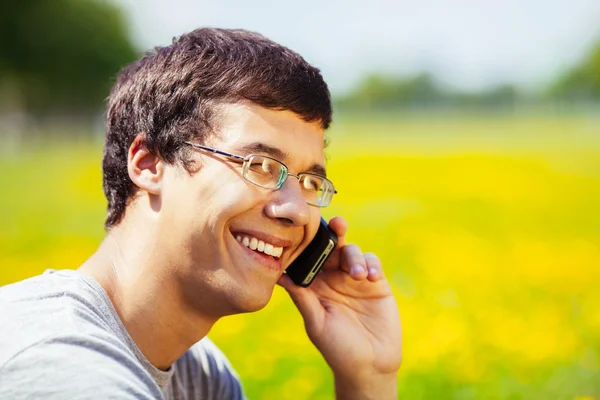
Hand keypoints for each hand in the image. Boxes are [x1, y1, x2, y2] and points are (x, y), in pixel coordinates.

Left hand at [277, 216, 401, 398]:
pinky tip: (371, 278)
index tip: (306, 230)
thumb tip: (279, 276)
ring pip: (352, 251)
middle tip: (337, 223)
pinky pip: (373, 262)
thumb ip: (302, 298)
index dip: (308, 242)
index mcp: (315, 285)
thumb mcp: (316, 323)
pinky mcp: (377, 283)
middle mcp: (334, 278)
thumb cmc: (337, 348)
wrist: (370, 365)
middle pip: (332, 247)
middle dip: (334, 233)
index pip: (310, 257)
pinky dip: (371, 264)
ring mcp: (356, 279)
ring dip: (354, 257)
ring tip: (358, 276)